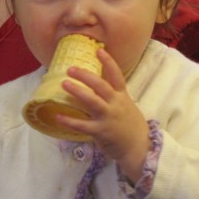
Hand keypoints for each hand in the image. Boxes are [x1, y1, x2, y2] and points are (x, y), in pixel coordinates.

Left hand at [57, 48, 149, 182]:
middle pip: (100, 85)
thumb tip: (95, 85)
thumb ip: (113, 96)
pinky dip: (69, 121)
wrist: (140, 147)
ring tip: (64, 83)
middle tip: (70, 69)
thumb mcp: (126, 105)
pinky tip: (58, 116)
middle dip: (85, 75)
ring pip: (92, 101)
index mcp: (122, 96)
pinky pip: (82, 125)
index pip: (116, 75)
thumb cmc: (130, 125)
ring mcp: (108, 117)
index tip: (98, 50)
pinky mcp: (101, 131)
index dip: (108, 62)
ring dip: (77, 91)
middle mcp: (115, 103)